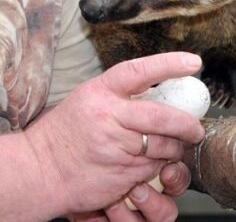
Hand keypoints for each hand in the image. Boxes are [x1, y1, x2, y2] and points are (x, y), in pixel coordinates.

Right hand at [24, 52, 204, 215]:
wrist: (40, 169)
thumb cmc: (63, 134)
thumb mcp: (86, 101)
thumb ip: (118, 96)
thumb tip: (156, 92)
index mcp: (99, 92)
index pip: (139, 71)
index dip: (168, 64)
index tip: (193, 62)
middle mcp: (108, 116)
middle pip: (162, 116)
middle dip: (187, 124)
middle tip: (195, 128)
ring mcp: (115, 147)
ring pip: (163, 146)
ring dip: (173, 149)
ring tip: (169, 148)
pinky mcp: (122, 174)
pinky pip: (153, 169)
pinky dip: (158, 167)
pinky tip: (147, 163)